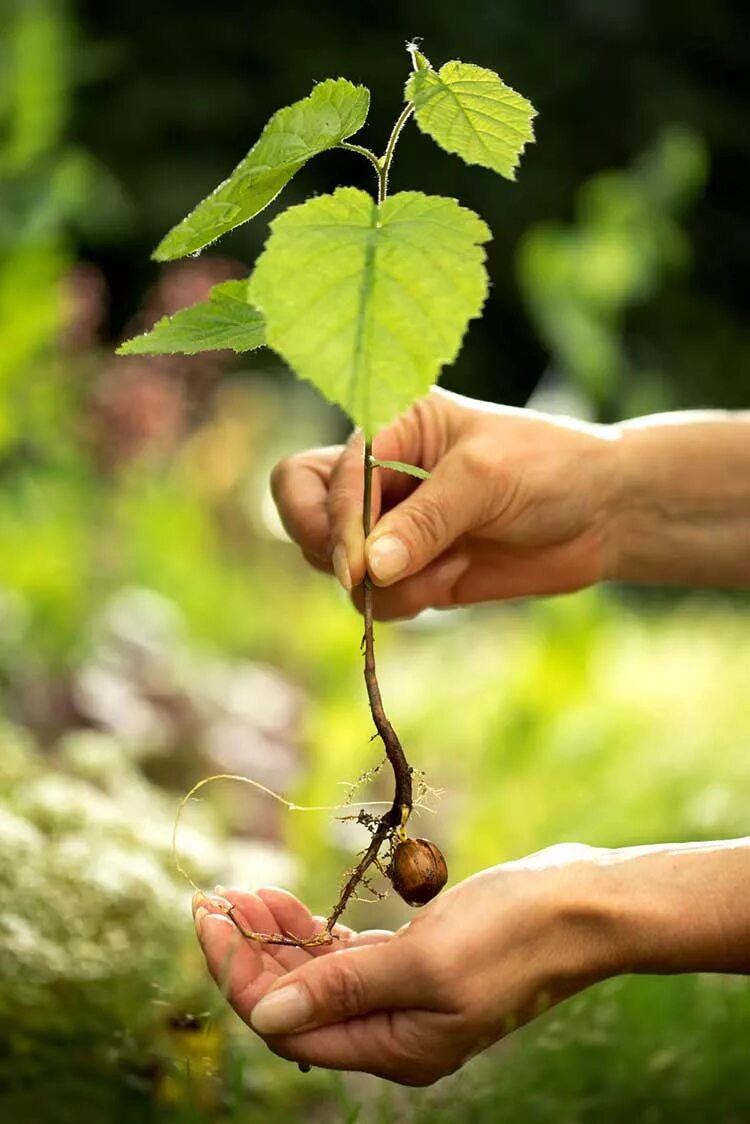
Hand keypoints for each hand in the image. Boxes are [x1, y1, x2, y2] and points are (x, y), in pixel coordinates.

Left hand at [193, 845, 615, 1085]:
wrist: (581, 906)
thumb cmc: (513, 932)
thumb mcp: (426, 961)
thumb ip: (344, 987)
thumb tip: (264, 1013)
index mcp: (395, 1047)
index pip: (288, 1021)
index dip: (239, 973)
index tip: (209, 918)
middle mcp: (393, 1032)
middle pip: (296, 1001)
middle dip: (252, 952)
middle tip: (218, 898)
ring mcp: (404, 997)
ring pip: (319, 977)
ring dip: (279, 937)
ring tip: (243, 893)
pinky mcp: (415, 964)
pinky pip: (347, 959)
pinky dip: (315, 933)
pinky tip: (290, 907)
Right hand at [270, 388, 618, 618]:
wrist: (605, 513)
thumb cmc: (550, 468)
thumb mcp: (485, 479)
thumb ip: (423, 521)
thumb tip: (366, 570)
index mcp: (390, 426)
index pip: (327, 475)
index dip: (338, 523)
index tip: (358, 568)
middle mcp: (380, 473)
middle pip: (304, 510)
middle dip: (327, 547)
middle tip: (360, 576)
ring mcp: (392, 525)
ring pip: (335, 564)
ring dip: (379, 582)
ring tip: (445, 569)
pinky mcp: (411, 569)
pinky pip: (376, 598)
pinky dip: (404, 601)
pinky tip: (454, 580)